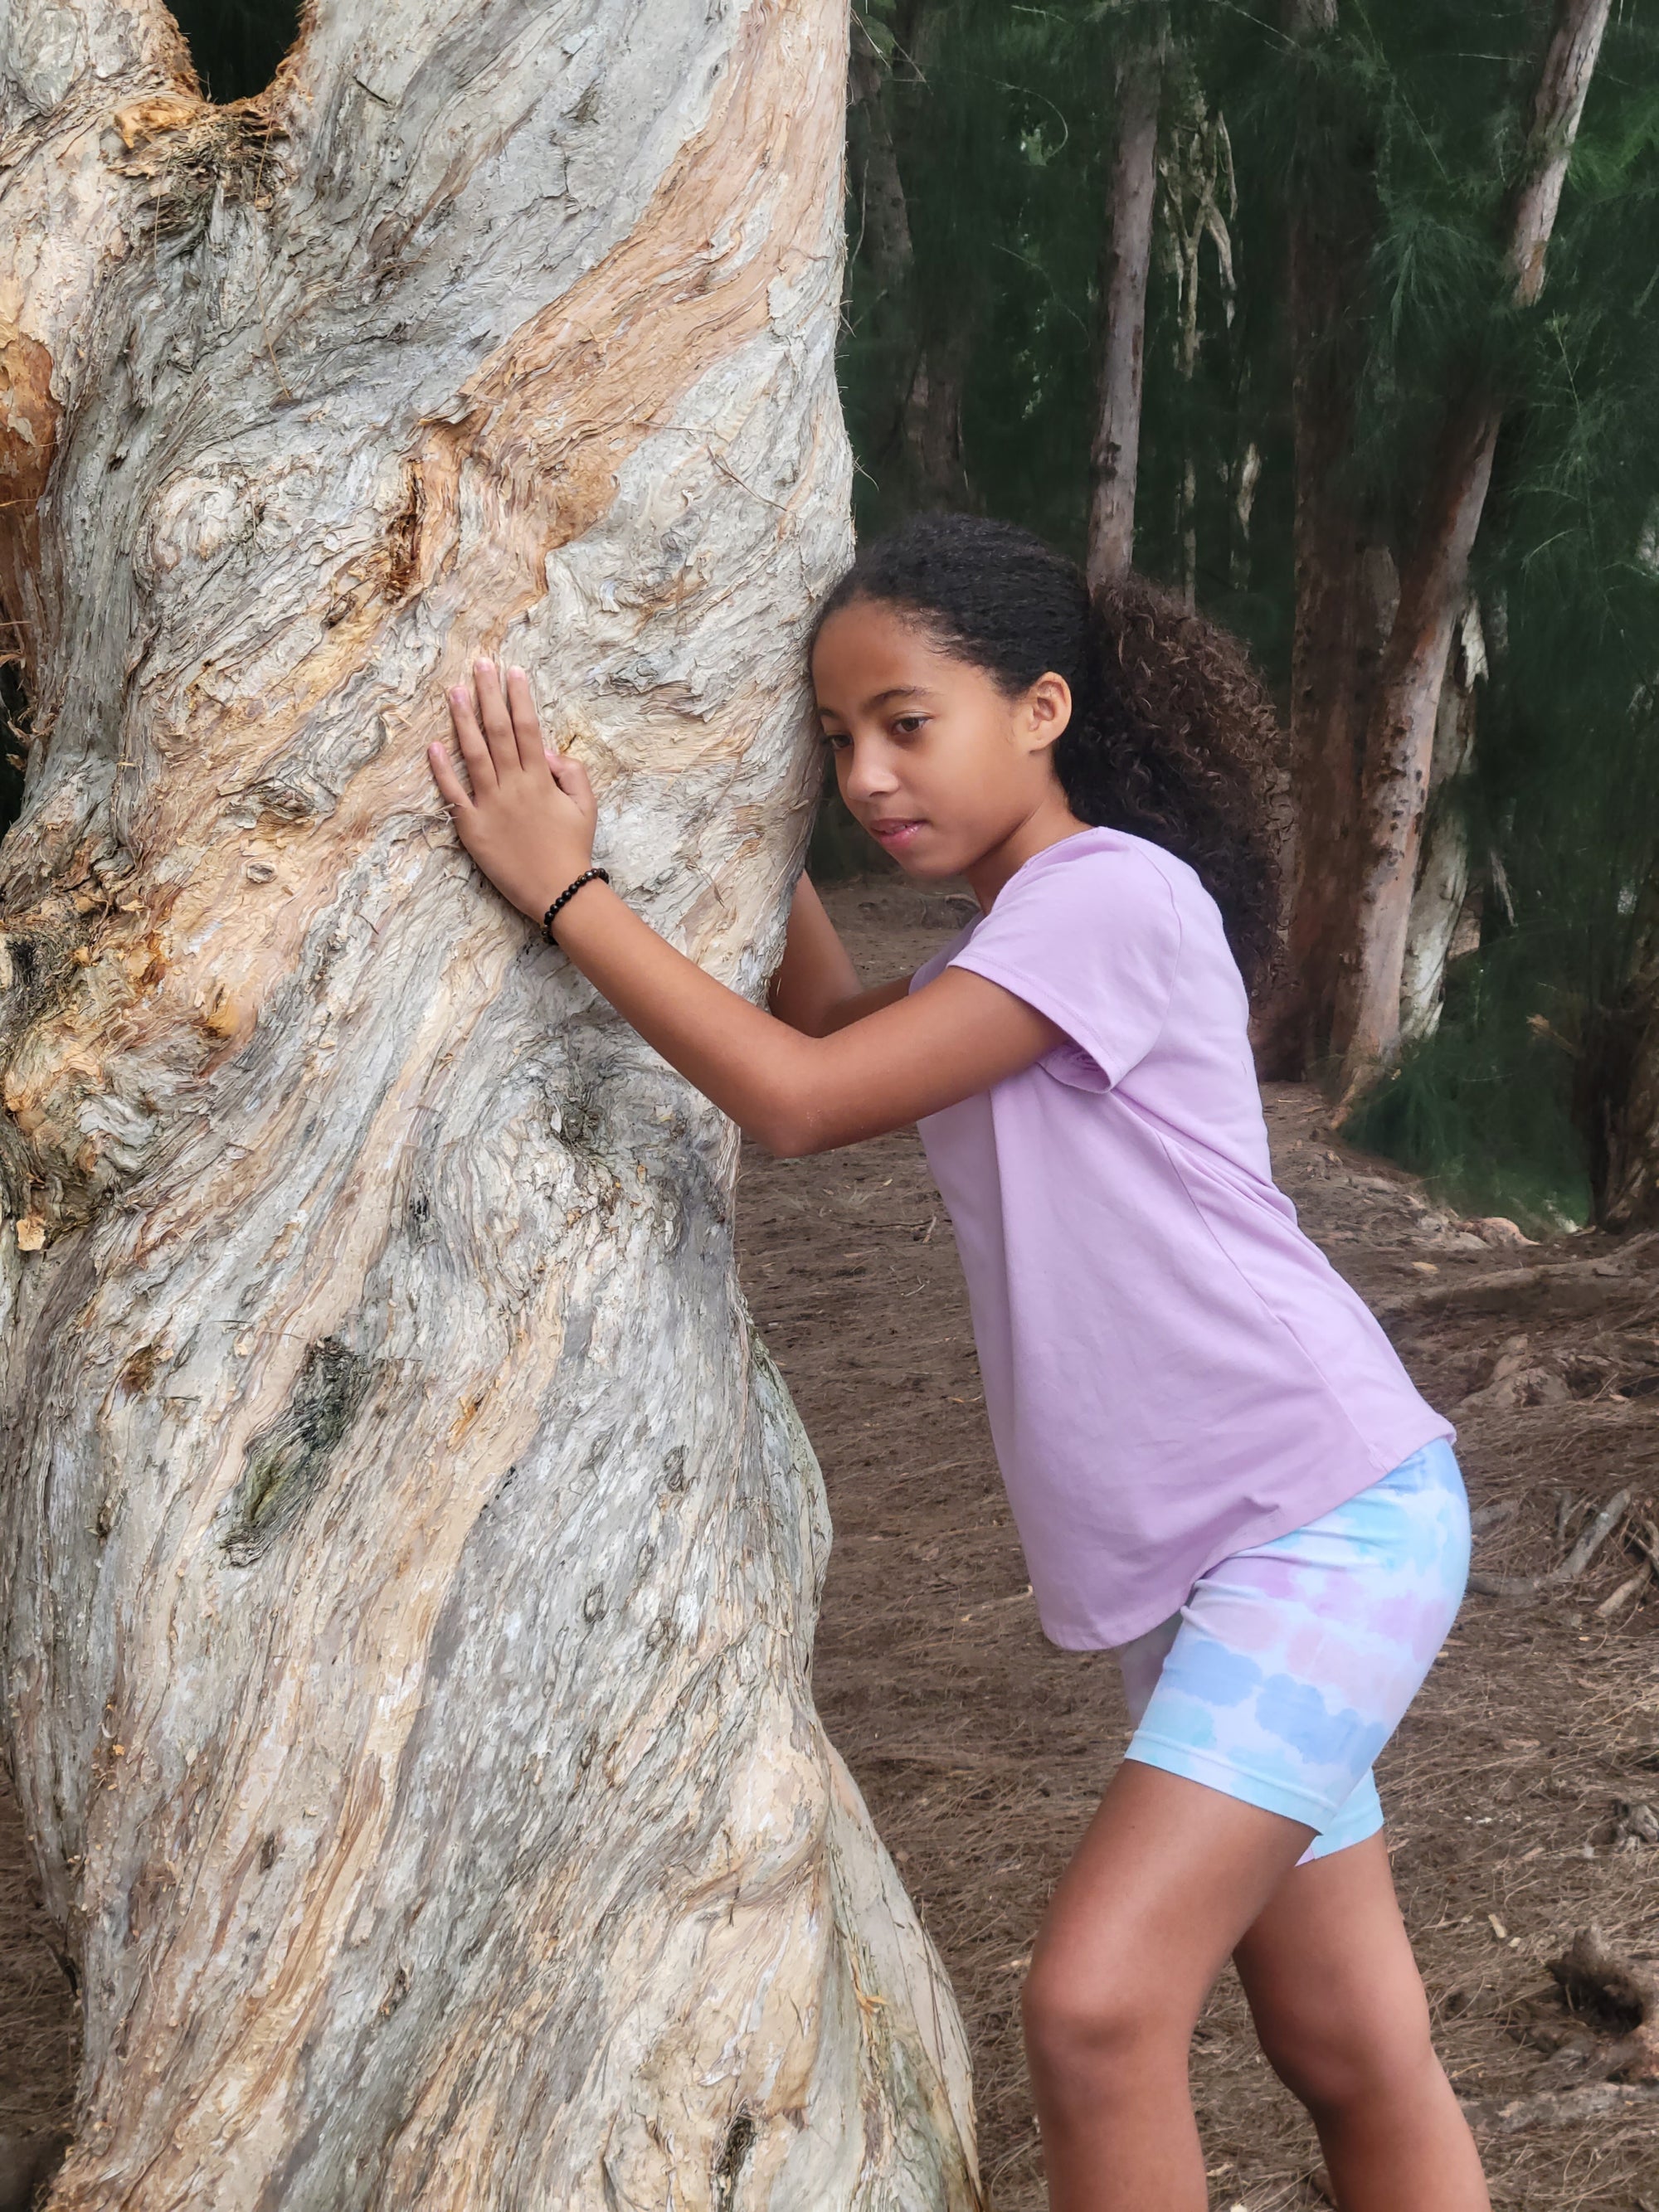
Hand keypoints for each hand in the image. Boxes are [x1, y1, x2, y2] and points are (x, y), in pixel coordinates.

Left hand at [427, 658, 598, 922]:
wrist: (558, 892)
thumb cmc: (573, 849)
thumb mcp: (586, 806)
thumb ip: (571, 772)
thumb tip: (545, 749)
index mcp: (541, 779)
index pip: (527, 727)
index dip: (519, 697)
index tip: (512, 671)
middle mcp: (513, 785)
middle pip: (497, 731)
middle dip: (488, 695)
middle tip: (479, 666)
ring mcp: (490, 805)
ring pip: (473, 754)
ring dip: (463, 720)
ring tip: (454, 692)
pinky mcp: (471, 828)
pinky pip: (453, 794)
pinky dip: (442, 770)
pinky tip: (434, 745)